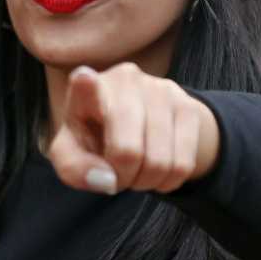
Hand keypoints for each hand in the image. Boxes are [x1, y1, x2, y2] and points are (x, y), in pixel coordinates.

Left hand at [46, 63, 219, 195]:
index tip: (84, 78)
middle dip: (124, 178)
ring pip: (160, 162)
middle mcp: (124, 80)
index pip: (85, 85)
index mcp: (85, 88)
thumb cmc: (95, 136)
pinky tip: (158, 170)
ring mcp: (160, 90)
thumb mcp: (72, 153)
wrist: (138, 122)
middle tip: (119, 175)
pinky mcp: (188, 105)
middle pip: (128, 151)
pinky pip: (184, 164)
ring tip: (137, 171)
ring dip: (147, 181)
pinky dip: (169, 180)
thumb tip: (107, 180)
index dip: (86, 84)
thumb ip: (74, 169)